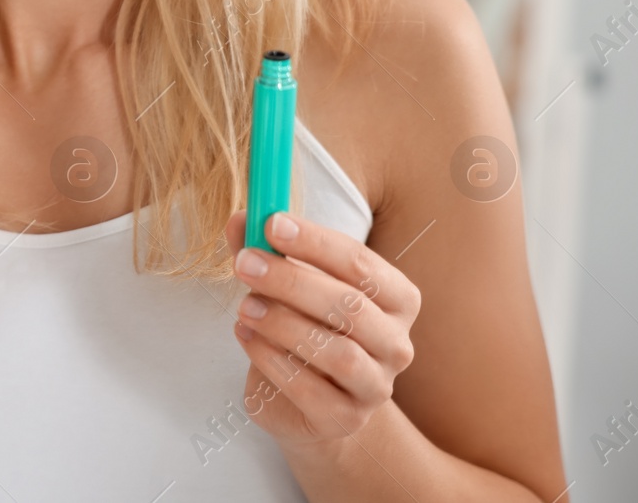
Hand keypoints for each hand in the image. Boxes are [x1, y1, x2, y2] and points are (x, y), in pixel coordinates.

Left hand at [224, 209, 420, 454]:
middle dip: (292, 281)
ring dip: (283, 323)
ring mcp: (375, 386)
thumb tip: (240, 219)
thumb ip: (265, 251)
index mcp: (396, 298)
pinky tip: (246, 338)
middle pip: (351, 306)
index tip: (272, 223)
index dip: (316, 241)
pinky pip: (310, 389)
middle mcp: (396, 343)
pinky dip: (272, 360)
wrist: (307, 402)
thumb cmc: (303, 327)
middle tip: (245, 263)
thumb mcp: (284, 284)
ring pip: (337, 351)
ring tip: (243, 307)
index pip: (361, 263)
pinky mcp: (344, 418)